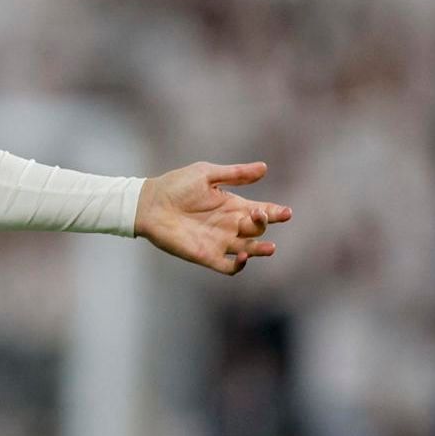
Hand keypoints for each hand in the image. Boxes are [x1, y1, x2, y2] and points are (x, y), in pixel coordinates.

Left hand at [134, 161, 291, 275]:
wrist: (148, 203)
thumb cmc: (175, 185)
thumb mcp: (207, 174)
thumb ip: (235, 174)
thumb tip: (264, 168)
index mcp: (232, 205)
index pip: (261, 211)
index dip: (275, 213)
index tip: (286, 212)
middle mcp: (229, 224)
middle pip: (257, 230)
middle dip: (264, 224)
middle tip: (260, 214)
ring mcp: (218, 241)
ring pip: (248, 250)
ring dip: (260, 250)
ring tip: (269, 247)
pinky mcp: (205, 255)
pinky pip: (227, 267)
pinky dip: (238, 266)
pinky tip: (242, 257)